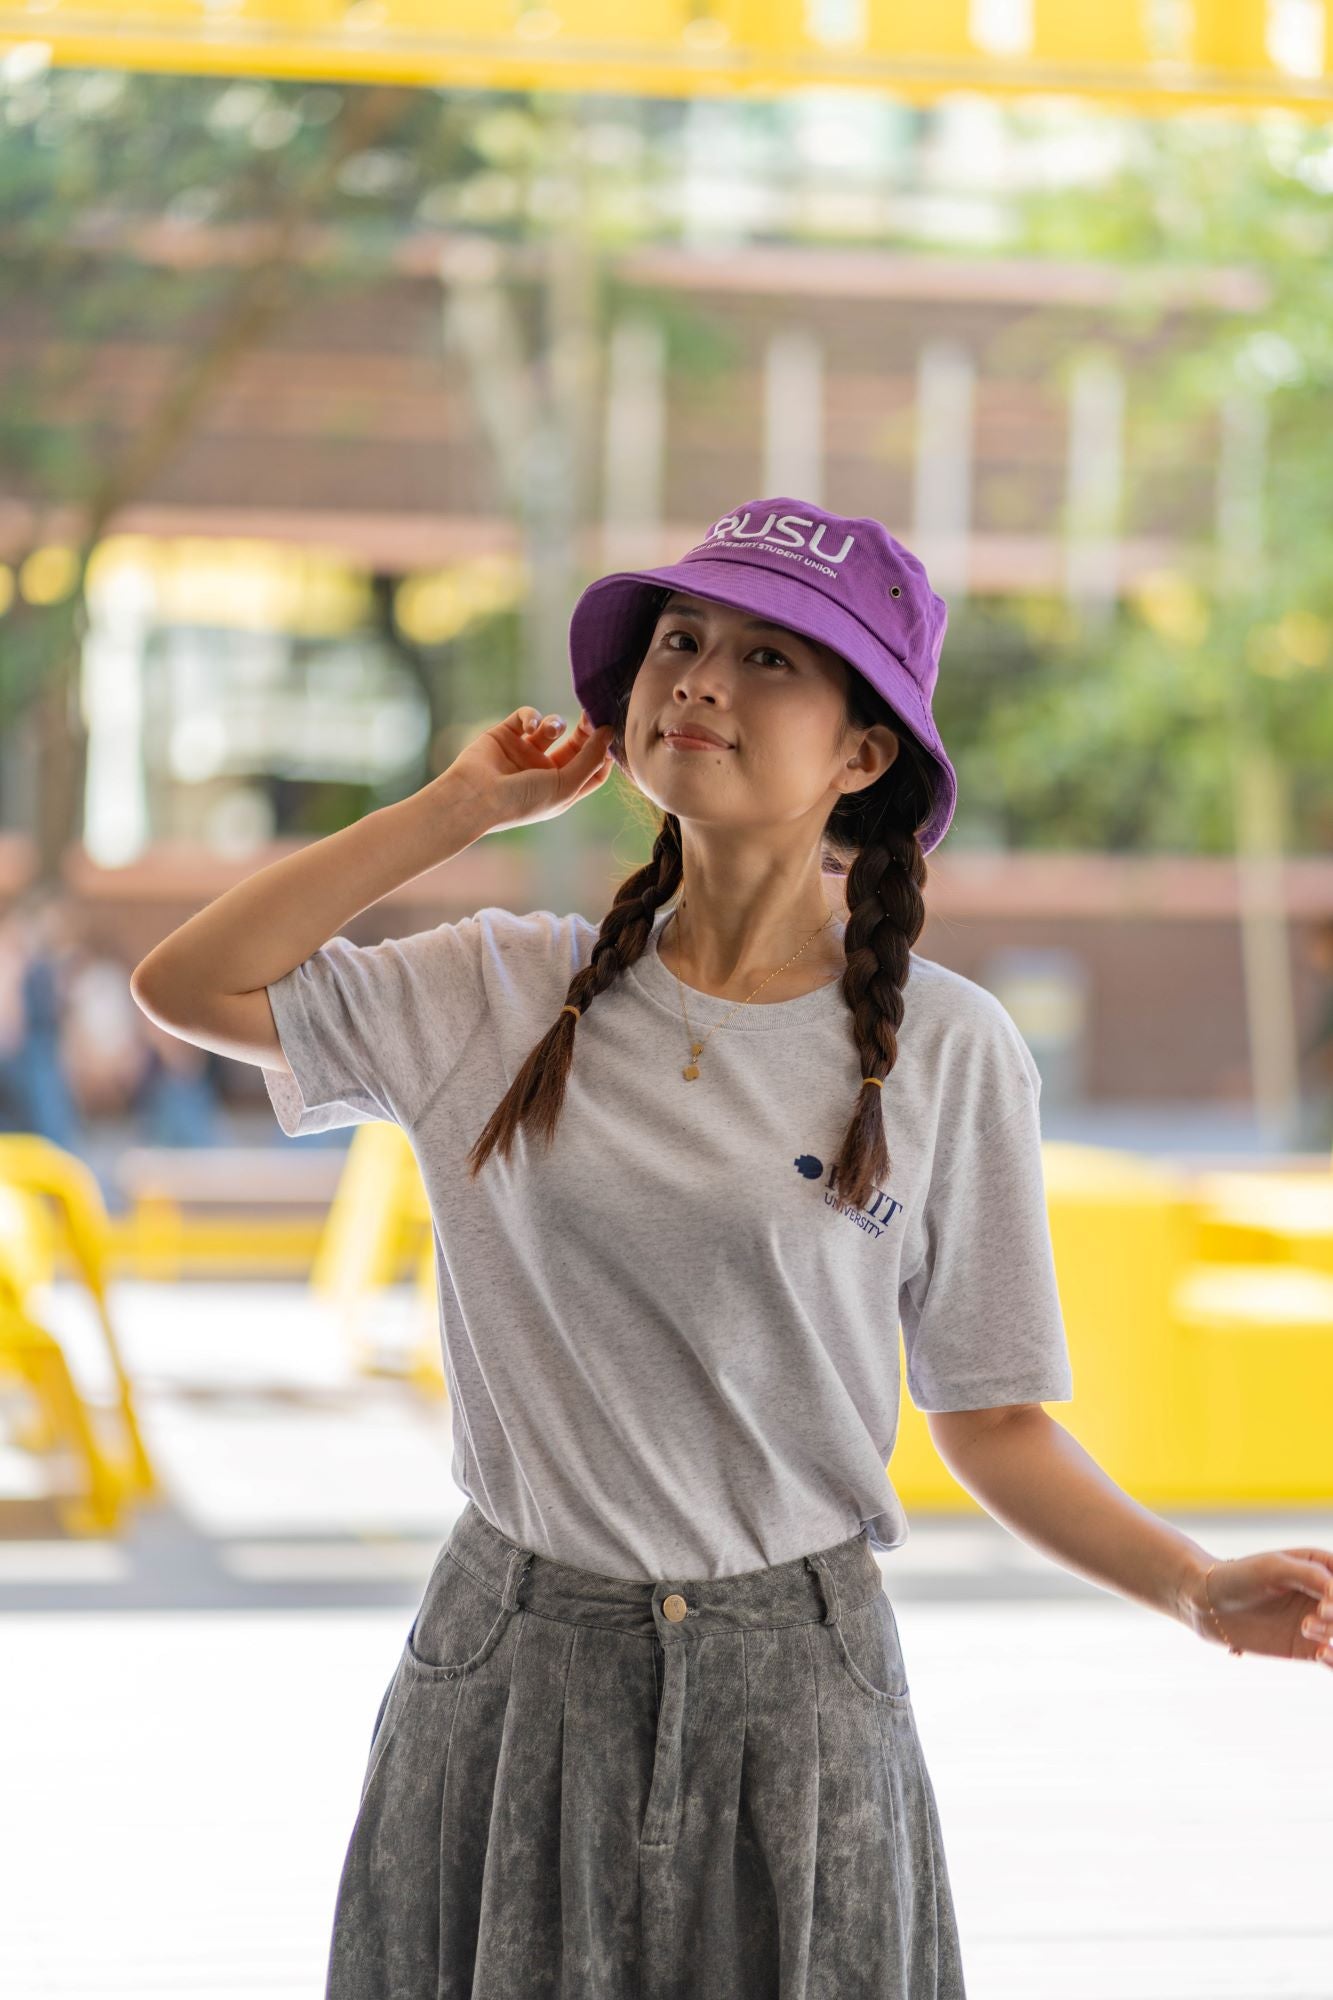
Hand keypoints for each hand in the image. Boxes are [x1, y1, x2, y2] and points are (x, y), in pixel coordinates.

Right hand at [448, 706, 616, 834]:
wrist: (474, 797)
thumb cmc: (522, 801)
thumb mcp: (566, 786)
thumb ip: (591, 759)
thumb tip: (610, 732)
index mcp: (562, 790)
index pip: (593, 769)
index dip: (605, 752)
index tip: (610, 734)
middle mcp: (545, 771)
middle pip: (577, 745)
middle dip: (586, 730)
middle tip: (590, 716)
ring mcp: (525, 753)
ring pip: (552, 727)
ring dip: (556, 723)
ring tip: (551, 729)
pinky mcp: (506, 735)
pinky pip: (527, 716)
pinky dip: (532, 717)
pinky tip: (530, 728)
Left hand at [1191, 1546, 1332, 1664]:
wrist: (1209, 1604)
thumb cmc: (1240, 1576)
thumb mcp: (1274, 1568)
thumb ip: (1311, 1576)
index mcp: (1322, 1568)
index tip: (1324, 1603)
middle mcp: (1325, 1596)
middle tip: (1318, 1613)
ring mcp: (1319, 1623)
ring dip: (1332, 1632)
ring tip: (1305, 1626)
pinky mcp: (1307, 1648)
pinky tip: (1320, 1654)